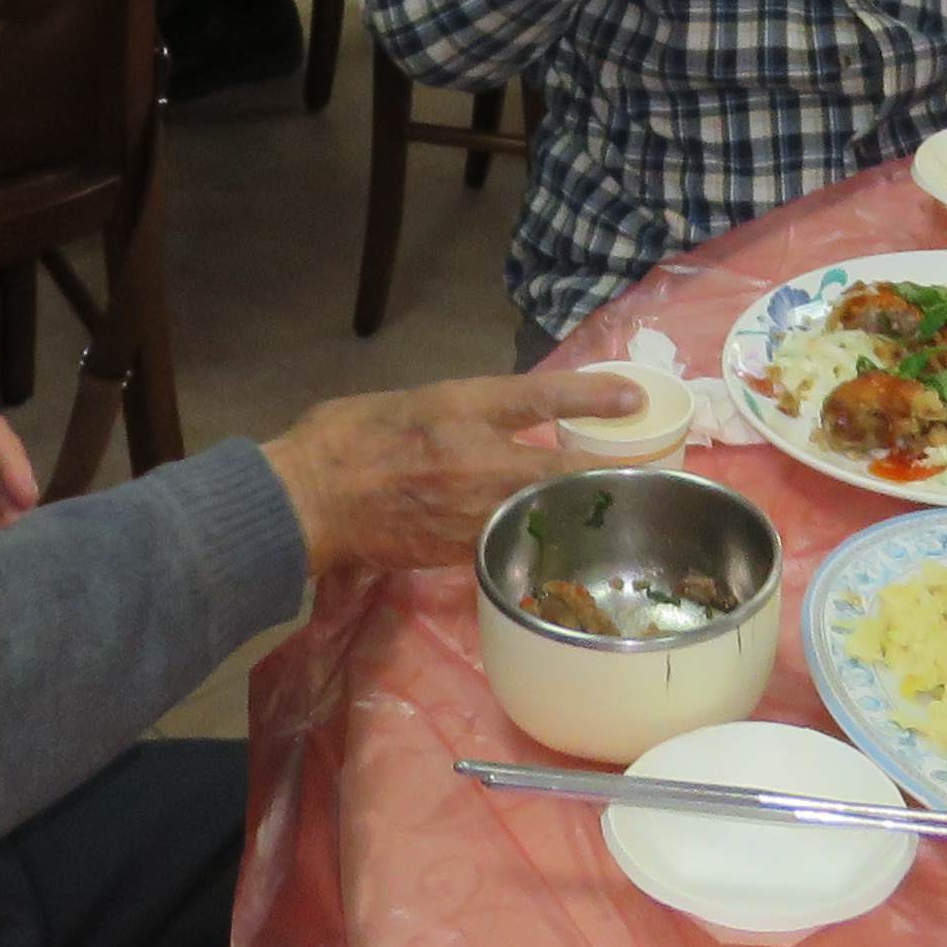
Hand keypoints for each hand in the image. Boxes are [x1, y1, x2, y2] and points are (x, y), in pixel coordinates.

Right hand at [263, 369, 644, 577]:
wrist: (307, 498)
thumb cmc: (351, 436)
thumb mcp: (417, 400)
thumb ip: (469, 410)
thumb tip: (515, 420)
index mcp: (461, 408)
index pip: (541, 396)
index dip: (593, 394)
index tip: (635, 396)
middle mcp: (476, 459)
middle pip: (563, 468)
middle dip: (606, 474)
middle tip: (639, 476)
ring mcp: (470, 510)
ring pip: (545, 512)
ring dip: (578, 512)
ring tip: (608, 511)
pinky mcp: (461, 551)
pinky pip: (514, 543)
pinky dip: (538, 540)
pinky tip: (555, 541)